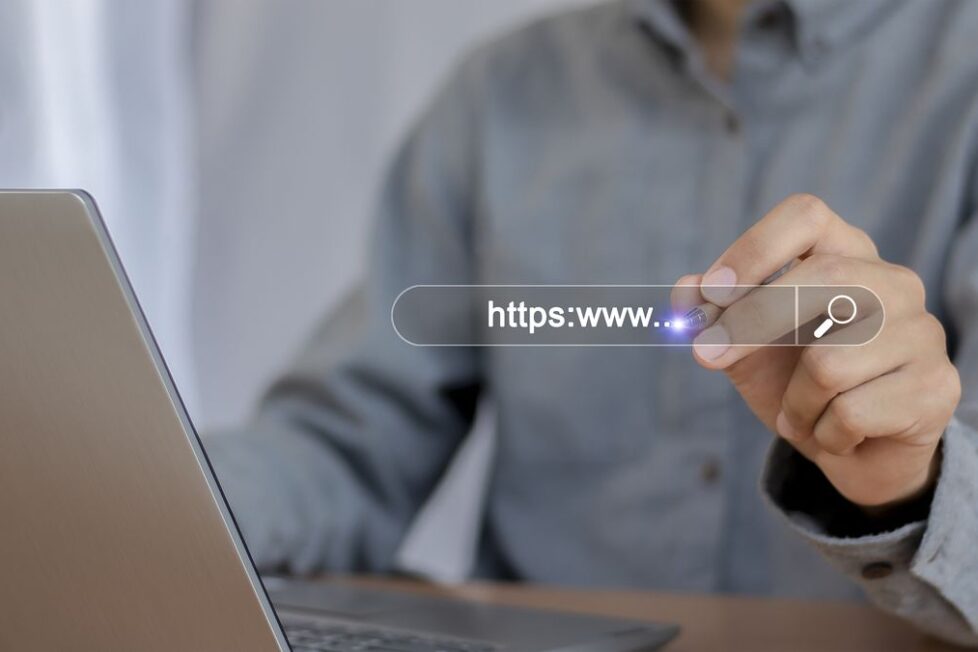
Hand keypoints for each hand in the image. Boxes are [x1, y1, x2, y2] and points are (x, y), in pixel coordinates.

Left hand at [675, 194, 960, 508]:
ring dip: (792, 403)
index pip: (806, 215)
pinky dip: (822, 433)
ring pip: (829, 362)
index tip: (712, 291)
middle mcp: (892, 281)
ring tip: (800, 412)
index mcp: (845, 253)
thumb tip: (685, 291)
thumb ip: (712, 314)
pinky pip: (852, 413)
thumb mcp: (742, 345)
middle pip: (818, 280)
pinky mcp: (936, 387)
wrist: (854, 451)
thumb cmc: (796, 383)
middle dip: (749, 325)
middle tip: (707, 356)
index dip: (754, 249)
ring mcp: (922, 332)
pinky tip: (834, 433)